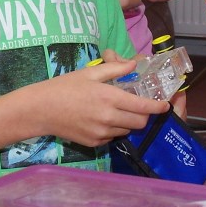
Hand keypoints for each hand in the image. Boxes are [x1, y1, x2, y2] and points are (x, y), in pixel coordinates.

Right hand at [22, 55, 167, 146]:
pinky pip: (113, 137)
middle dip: (144, 115)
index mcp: (110, 97)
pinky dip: (114, 129)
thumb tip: (134, 64)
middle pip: (140, 122)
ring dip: (129, 122)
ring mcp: (102, 133)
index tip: (165, 104)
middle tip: (139, 106)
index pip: (144, 106)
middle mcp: (109, 118)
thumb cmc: (64, 87)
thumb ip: (115, 69)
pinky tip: (102, 120)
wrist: (40, 109)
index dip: (158, 106)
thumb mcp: (89, 72)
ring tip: (117, 112)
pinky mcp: (94, 142)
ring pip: (127, 130)